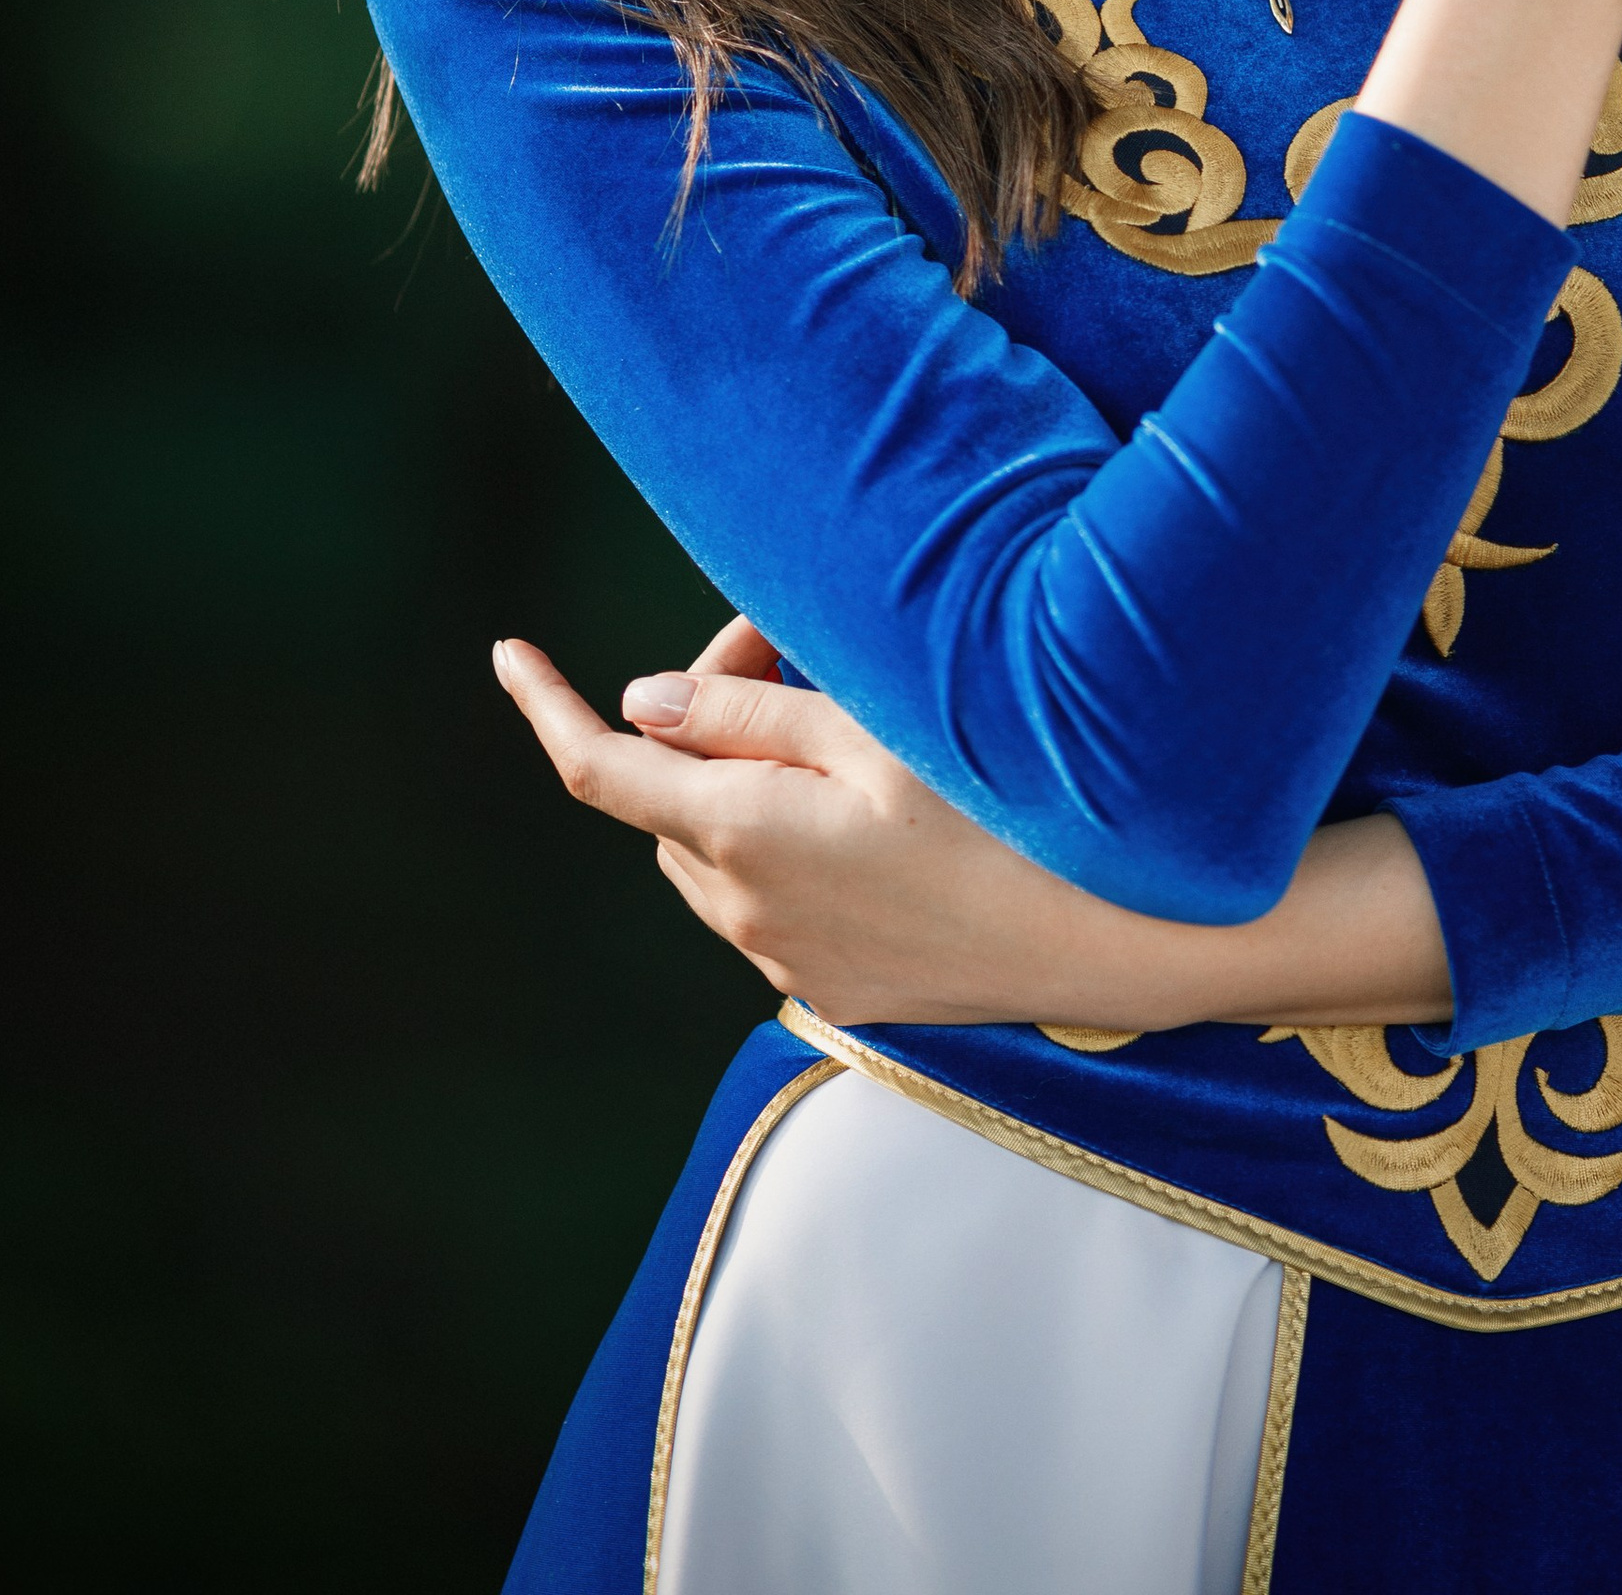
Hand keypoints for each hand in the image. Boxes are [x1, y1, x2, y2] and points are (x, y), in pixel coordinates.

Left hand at [490, 634, 1451, 1032]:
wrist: (1113, 940)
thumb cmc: (1001, 810)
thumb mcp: (869, 730)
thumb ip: (741, 713)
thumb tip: (640, 702)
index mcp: (740, 836)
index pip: (599, 769)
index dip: (545, 706)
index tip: (508, 650)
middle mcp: (746, 912)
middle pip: (671, 795)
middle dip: (704, 712)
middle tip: (793, 636)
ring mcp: (792, 962)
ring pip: (721, 845)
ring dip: (749, 777)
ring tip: (850, 713)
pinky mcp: (841, 987)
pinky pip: (778, 896)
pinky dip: (795, 833)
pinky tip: (887, 796)